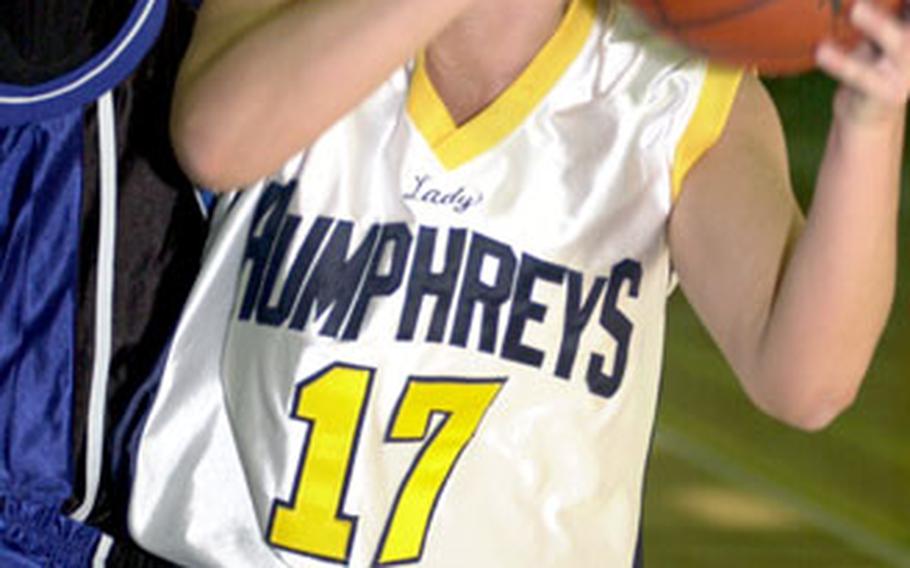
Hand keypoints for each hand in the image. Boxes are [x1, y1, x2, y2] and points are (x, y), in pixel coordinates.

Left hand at [816, 0, 909, 125]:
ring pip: (898, 42)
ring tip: (857, 10)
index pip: (907, 6)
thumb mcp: (880, 25)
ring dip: (878, 24)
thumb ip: (881, 6)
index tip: (860, 1)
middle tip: (860, 5)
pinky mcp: (890, 93)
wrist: (866, 114)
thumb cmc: (870, 58)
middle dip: (890, 12)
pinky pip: (861, 76)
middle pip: (909, 15)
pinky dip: (841, 63)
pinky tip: (821, 50)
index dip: (902, 1)